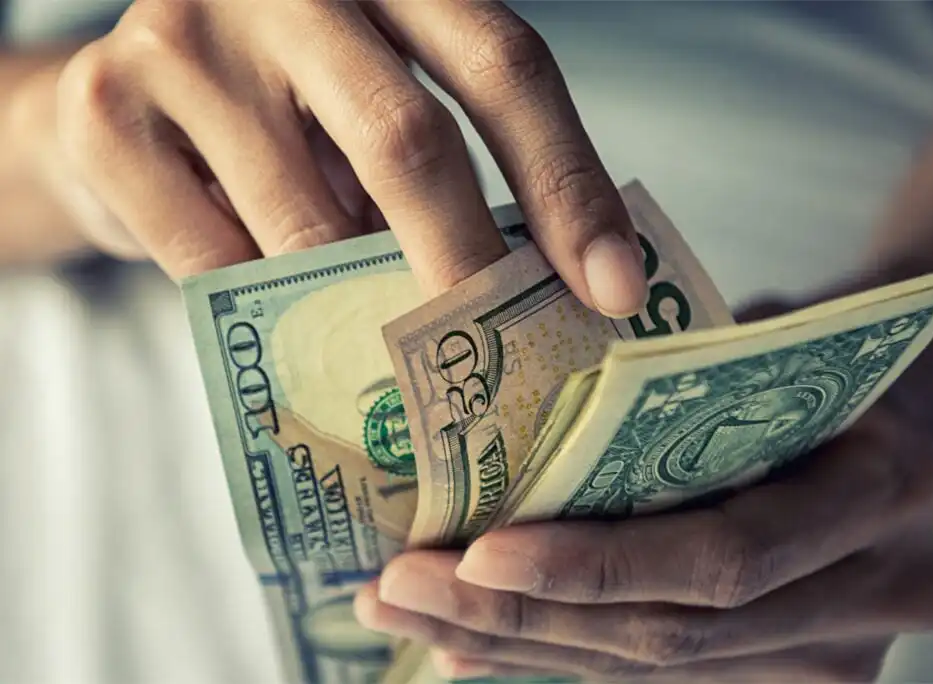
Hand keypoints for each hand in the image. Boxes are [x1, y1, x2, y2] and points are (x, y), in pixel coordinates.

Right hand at [42, 0, 645, 311]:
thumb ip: (440, 160)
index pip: (505, 66)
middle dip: (472, 268)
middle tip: (511, 371)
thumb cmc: (278, 116)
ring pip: (308, 221)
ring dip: (365, 309)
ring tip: (403, 361)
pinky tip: (292, 331)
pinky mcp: (109, 113)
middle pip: (409, 139)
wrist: (113, 103)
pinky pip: (216, 265)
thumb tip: (543, 289)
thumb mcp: (369, 105)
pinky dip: (269, 316)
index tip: (613, 290)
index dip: (567, 183)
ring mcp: (187, 38)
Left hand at [354, 407, 932, 681]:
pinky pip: (658, 683)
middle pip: (673, 633)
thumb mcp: (752, 348)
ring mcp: (838, 654)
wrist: (873, 420)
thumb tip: (495, 436)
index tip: (473, 553)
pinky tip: (469, 648)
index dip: (595, 567)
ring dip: (519, 647)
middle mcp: (878, 590)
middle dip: (522, 618)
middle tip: (400, 590)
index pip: (723, 555)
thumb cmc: (797, 363)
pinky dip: (556, 660)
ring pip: (654, 672)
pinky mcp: (786, 680)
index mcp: (882, 489)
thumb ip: (667, 396)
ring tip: (411, 615)